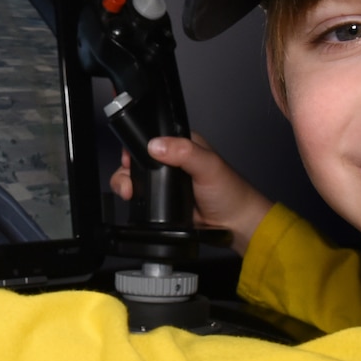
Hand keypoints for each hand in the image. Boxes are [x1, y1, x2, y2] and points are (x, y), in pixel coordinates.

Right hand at [109, 133, 272, 252]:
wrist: (234, 224)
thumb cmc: (229, 192)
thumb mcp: (208, 165)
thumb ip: (184, 152)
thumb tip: (156, 145)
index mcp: (183, 144)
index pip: (152, 136)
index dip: (137, 144)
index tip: (130, 157)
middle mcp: (172, 161)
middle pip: (138, 158)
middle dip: (126, 169)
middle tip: (128, 181)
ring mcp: (165, 182)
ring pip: (134, 177)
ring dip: (126, 184)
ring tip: (130, 193)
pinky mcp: (162, 200)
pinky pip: (141, 196)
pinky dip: (134, 198)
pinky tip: (135, 201)